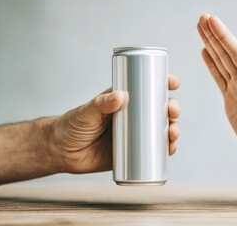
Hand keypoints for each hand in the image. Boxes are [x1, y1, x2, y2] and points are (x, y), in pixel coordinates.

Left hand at [48, 75, 179, 173]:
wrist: (62, 153)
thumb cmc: (72, 126)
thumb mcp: (87, 111)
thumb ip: (101, 104)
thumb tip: (120, 95)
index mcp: (124, 101)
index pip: (147, 89)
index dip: (163, 84)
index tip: (173, 83)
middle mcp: (133, 116)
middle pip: (160, 109)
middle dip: (173, 108)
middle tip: (172, 111)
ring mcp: (134, 134)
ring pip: (161, 130)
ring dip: (174, 130)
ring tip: (173, 133)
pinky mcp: (133, 153)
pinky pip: (154, 151)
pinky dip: (166, 150)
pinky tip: (170, 149)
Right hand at [197, 14, 236, 173]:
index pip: (235, 53)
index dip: (222, 36)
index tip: (210, 20)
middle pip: (225, 54)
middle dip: (213, 36)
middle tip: (202, 19)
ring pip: (221, 63)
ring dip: (211, 47)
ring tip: (202, 32)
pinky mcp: (232, 103)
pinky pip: (219, 80)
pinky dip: (212, 66)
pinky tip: (207, 57)